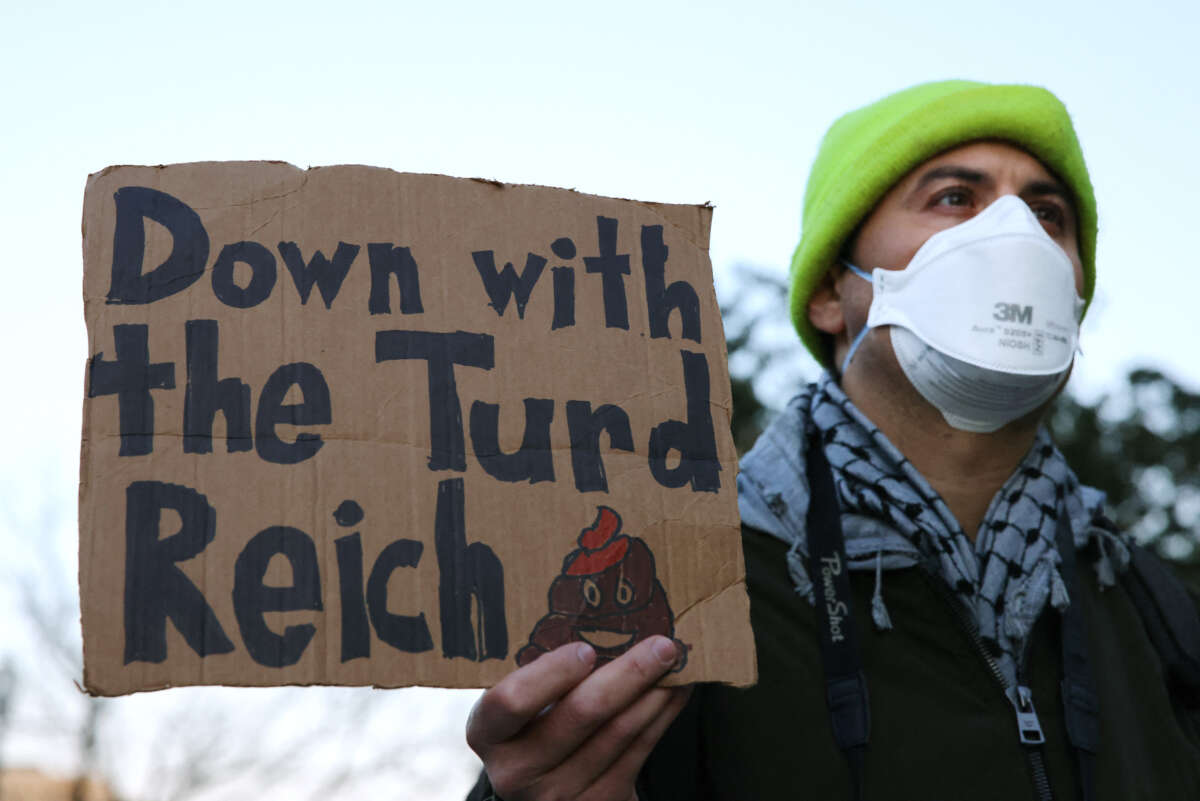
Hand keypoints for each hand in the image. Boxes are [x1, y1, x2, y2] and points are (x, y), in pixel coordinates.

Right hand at [466, 636, 690, 800]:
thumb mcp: (521, 703)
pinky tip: (674, 692)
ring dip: (654, 692)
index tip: (586, 649)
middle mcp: (516, 770)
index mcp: (488, 732)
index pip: (511, 701)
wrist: (544, 786)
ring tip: (676, 662)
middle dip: (628, 673)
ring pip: (618, 733)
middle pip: (580, 714)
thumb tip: (608, 619)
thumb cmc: (532, 723)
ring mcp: (557, 794)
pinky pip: (638, 753)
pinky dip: (661, 717)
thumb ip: (545, 674)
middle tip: (661, 643)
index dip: (550, 674)